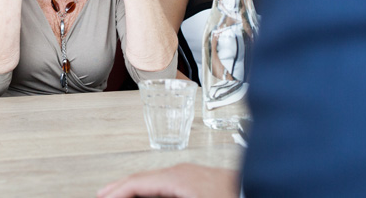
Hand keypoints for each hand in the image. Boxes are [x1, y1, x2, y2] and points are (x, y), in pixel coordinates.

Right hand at [97, 164, 238, 197]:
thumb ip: (158, 195)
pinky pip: (170, 183)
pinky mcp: (205, 182)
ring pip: (157, 181)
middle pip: (144, 179)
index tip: (102, 197)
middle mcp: (184, 171)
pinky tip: (151, 195)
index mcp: (178, 176)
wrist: (263, 191)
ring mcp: (195, 175)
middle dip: (122, 188)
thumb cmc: (232, 196)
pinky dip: (153, 189)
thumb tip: (134, 191)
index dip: (116, 191)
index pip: (136, 182)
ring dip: (138, 189)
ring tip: (123, 195)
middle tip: (105, 195)